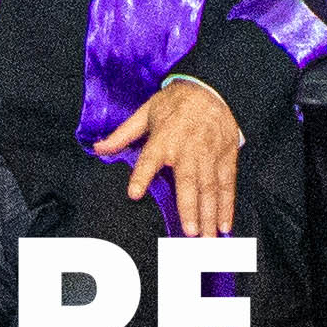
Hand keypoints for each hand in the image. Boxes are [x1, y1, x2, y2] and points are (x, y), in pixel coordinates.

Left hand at [90, 71, 246, 238]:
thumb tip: (98, 148)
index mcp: (164, 138)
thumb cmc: (175, 102)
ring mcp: (210, 154)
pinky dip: (227, 206)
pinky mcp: (226, 156)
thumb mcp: (145, 112)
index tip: (134, 193)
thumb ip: (123, 135)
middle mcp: (188, 148)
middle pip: (189, 182)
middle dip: (190, 209)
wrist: (210, 87)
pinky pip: (227, 185)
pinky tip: (225, 226)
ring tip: (208, 239)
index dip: (141, 175)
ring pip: (210, 188)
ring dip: (210, 215)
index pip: (150, 159)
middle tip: (190, 234)